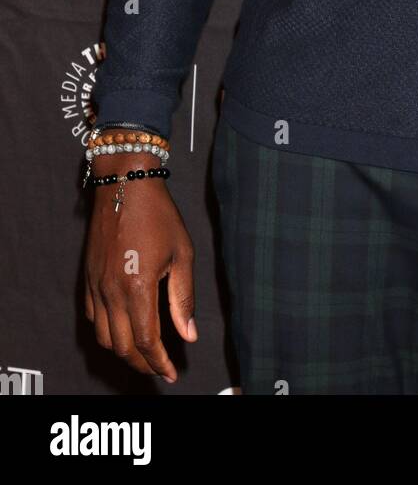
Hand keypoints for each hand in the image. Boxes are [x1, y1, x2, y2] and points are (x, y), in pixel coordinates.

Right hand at [84, 153, 196, 383]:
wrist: (124, 185)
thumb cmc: (157, 214)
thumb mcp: (181, 254)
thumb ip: (183, 298)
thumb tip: (188, 335)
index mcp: (138, 288)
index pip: (147, 341)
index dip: (159, 363)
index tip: (171, 372)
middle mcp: (112, 292)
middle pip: (123, 347)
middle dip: (142, 364)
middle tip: (159, 368)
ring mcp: (96, 286)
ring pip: (104, 338)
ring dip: (123, 352)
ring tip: (143, 353)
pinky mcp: (88, 279)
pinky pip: (92, 318)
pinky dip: (106, 332)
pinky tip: (122, 329)